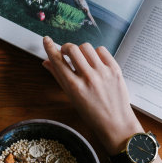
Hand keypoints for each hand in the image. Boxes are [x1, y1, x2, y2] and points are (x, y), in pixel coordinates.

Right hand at [42, 37, 143, 154]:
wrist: (115, 122)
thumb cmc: (91, 113)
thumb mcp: (71, 97)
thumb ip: (58, 77)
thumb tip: (46, 62)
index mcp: (74, 86)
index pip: (57, 61)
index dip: (49, 47)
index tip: (46, 40)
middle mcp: (88, 77)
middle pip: (72, 49)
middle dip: (66, 48)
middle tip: (66, 53)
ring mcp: (102, 72)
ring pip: (86, 47)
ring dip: (81, 50)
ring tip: (83, 59)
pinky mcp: (115, 69)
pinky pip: (101, 50)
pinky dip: (96, 53)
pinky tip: (95, 62)